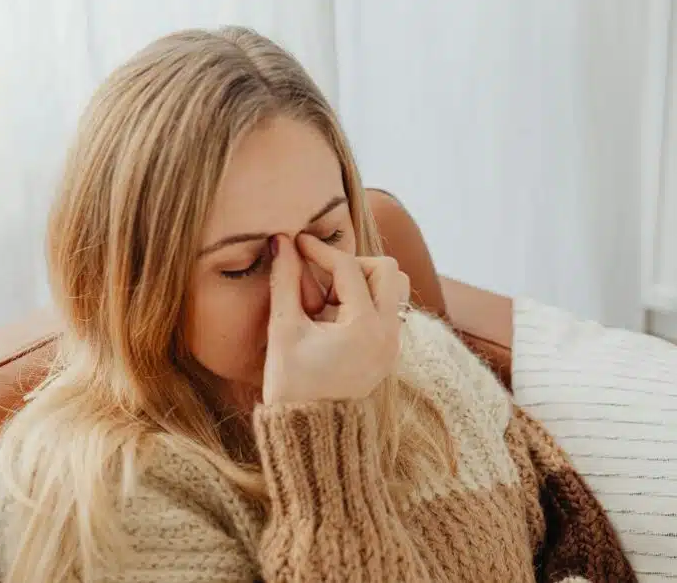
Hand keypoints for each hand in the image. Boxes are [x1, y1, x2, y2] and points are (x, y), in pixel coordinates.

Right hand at [262, 233, 409, 405]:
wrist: (309, 433)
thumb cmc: (292, 386)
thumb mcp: (284, 331)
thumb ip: (285, 281)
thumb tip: (281, 242)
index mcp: (365, 327)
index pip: (348, 268)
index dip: (318, 251)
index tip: (297, 244)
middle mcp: (388, 334)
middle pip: (387, 270)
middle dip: (352, 265)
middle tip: (321, 283)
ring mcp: (393, 345)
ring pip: (395, 289)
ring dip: (366, 283)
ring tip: (332, 302)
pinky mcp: (389, 353)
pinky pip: (389, 311)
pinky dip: (368, 302)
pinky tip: (336, 319)